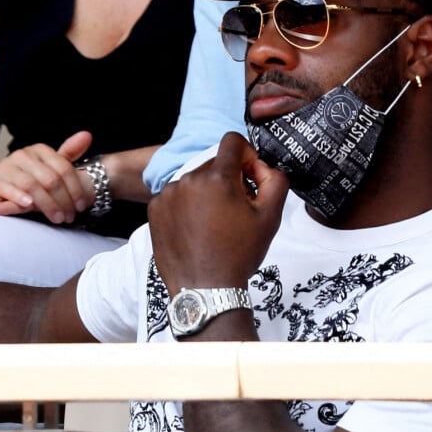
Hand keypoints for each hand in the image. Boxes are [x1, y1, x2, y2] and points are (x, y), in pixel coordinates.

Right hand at [0, 131, 92, 222]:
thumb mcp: (51, 164)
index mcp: (41, 150)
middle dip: (63, 201)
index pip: (64, 169)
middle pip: (51, 180)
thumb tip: (87, 136)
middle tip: (70, 216)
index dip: (76, 190)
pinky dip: (19, 197)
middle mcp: (25, 155)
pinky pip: (8, 188)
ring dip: (47, 204)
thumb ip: (69, 152)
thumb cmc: (31, 173)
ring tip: (57, 218)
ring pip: (32, 185)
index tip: (81, 206)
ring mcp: (8, 166)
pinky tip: (29, 205)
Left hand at [148, 132, 288, 294]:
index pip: (233, 142)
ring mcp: (168, 194)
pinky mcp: (155, 209)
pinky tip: (196, 230)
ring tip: (214, 225)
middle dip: (228, 180)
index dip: (247, 156)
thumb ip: (275, 180)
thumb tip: (264, 167)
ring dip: (207, 194)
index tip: (249, 179)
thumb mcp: (271, 217)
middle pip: (215, 164)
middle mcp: (189, 179)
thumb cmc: (239, 255)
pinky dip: (187, 207)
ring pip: (195, 181)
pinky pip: (176, 196)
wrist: (206, 290)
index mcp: (218, 178)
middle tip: (235, 211)